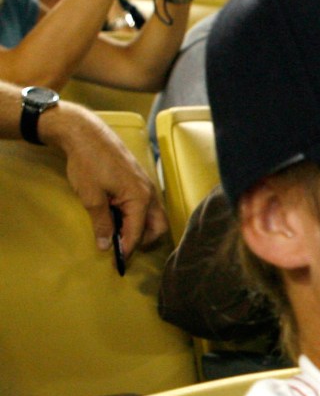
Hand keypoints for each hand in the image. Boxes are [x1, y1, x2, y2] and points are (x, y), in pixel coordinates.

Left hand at [48, 104, 167, 257]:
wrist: (85, 132)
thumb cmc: (88, 163)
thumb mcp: (91, 197)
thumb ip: (101, 223)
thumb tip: (105, 246)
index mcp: (140, 198)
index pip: (138, 232)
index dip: (128, 249)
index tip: (118, 262)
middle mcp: (150, 193)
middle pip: (158, 227)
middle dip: (144, 241)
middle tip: (124, 248)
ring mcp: (147, 185)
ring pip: (155, 216)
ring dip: (142, 228)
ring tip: (121, 232)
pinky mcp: (140, 180)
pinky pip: (148, 205)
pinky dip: (139, 216)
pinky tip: (120, 215)